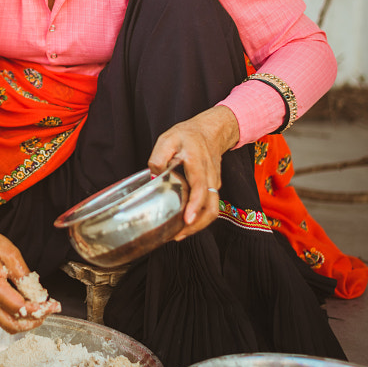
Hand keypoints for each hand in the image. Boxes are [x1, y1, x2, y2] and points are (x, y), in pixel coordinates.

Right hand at [0, 209, 57, 332]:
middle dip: (33, 322)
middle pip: (11, 325)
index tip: (52, 306)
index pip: (19, 308)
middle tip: (47, 312)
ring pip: (5, 323)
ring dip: (24, 321)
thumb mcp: (10, 253)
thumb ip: (24, 275)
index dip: (39, 309)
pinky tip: (25, 304)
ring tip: (39, 309)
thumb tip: (37, 293)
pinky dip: (14, 315)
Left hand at [147, 105, 238, 239]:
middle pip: (211, 207)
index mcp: (198, 164)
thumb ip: (159, 156)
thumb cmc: (188, 136)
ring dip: (199, 225)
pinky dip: (200, 218)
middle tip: (178, 235)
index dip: (195, 206)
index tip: (186, 219)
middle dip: (196, 225)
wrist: (210, 131)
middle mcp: (210, 177)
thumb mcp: (168, 139)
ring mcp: (214, 184)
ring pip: (213, 210)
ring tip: (179, 234)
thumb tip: (153, 176)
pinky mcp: (213, 188)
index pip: (200, 188)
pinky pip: (210, 207)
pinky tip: (184, 222)